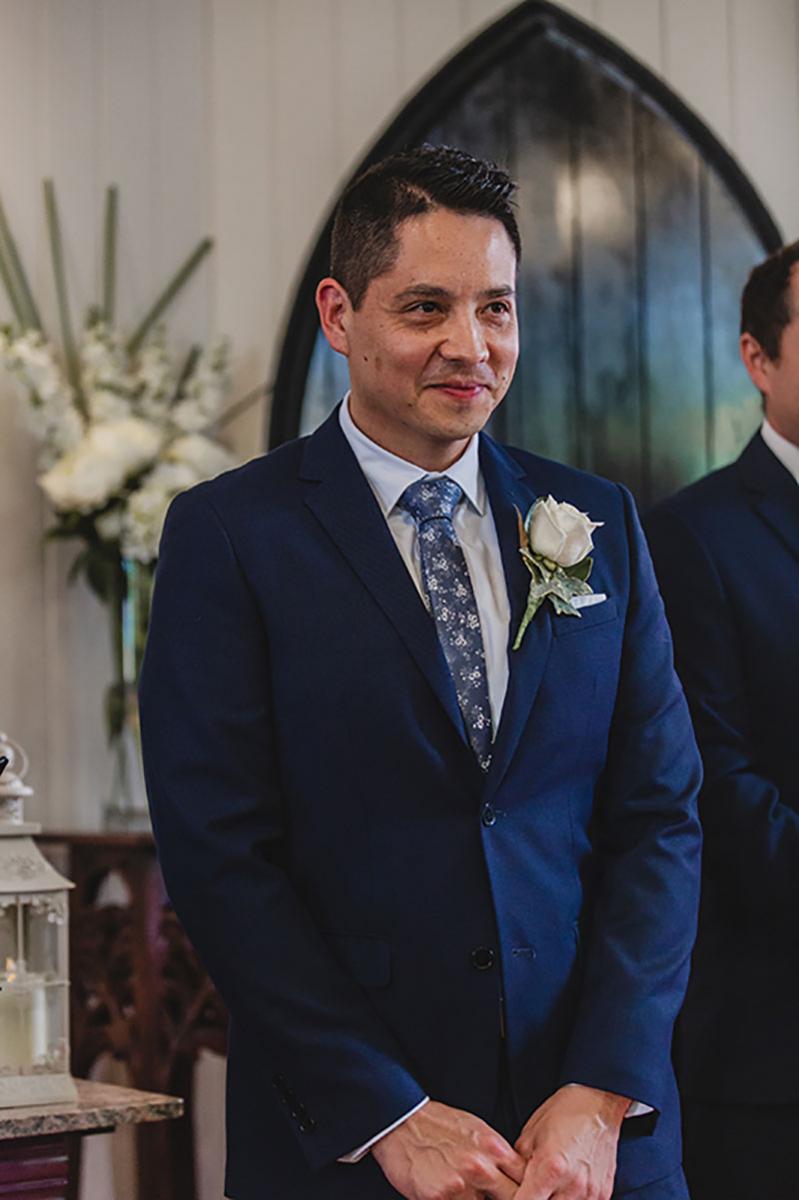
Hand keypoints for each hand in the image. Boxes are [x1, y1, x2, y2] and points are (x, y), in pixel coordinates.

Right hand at [370, 1099, 526, 1199]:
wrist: (402, 1121)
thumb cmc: (438, 1127)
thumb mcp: (476, 1133)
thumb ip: (497, 1158)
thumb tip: (516, 1180)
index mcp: (495, 1148)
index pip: (528, 1181)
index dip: (530, 1194)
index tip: (531, 1197)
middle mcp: (482, 1166)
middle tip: (493, 1195)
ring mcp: (462, 1183)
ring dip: (478, 1199)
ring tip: (464, 1191)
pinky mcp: (440, 1197)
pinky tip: (448, 1194)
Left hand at [513, 1084, 628, 1199]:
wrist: (599, 1105)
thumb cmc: (563, 1113)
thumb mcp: (530, 1135)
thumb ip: (517, 1166)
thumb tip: (506, 1185)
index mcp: (551, 1167)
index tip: (511, 1194)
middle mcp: (573, 1185)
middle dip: (532, 1199)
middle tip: (529, 1187)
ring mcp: (591, 1192)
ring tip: (547, 1186)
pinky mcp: (603, 1194)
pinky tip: (563, 1187)